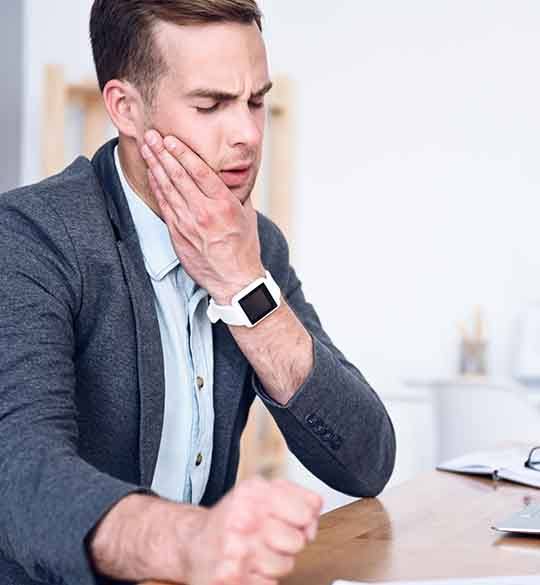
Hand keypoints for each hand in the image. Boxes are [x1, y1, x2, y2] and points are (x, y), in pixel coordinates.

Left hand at [141, 130, 264, 303]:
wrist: (234, 279)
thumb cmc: (243, 247)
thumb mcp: (246, 215)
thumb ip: (234, 193)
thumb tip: (228, 174)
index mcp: (224, 204)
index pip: (199, 171)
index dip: (182, 152)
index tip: (171, 138)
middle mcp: (204, 212)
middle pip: (178, 176)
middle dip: (163, 153)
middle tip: (152, 135)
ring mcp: (188, 224)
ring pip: (168, 188)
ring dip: (155, 166)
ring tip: (147, 148)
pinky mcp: (178, 234)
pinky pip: (164, 205)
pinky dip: (157, 187)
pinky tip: (152, 173)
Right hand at [186, 477, 321, 584]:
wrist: (193, 543)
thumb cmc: (231, 518)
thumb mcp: (260, 493)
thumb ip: (294, 495)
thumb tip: (317, 507)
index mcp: (254, 493)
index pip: (306, 511)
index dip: (305, 520)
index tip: (294, 520)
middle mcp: (243, 518)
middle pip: (297, 541)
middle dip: (289, 543)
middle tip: (272, 537)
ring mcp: (236, 549)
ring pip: (285, 565)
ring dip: (275, 563)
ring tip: (258, 552)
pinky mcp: (230, 578)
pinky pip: (269, 584)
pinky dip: (262, 579)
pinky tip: (249, 566)